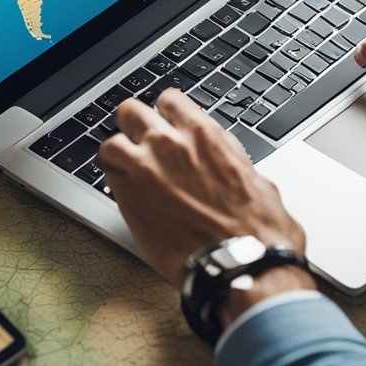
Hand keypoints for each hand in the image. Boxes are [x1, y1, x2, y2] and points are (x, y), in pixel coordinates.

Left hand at [97, 89, 315, 324]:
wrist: (241, 264)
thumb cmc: (257, 228)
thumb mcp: (255, 177)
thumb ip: (226, 159)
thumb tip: (221, 158)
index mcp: (203, 135)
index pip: (169, 100)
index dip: (165, 113)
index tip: (165, 123)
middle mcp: (169, 145)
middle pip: (131, 112)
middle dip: (134, 125)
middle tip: (140, 142)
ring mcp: (144, 171)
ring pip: (111, 144)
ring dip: (118, 155)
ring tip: (127, 170)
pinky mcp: (128, 201)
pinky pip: (108, 178)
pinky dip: (115, 182)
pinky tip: (129, 194)